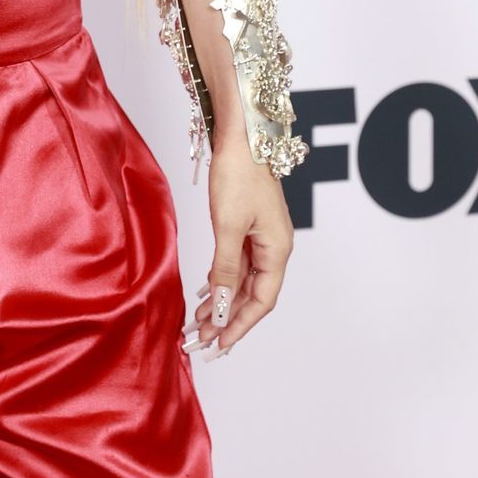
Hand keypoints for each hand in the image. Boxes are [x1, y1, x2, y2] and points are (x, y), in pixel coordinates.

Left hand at [182, 129, 293, 359]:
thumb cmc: (239, 174)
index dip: (240, 325)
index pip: (261, 302)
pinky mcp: (250, 225)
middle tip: (202, 338)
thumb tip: (223, 304)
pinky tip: (206, 289)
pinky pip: (238, 263)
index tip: (219, 344)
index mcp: (278, 250)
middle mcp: (275, 247)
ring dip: (223, 300)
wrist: (241, 134)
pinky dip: (222, 279)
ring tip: (200, 320)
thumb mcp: (228, 226)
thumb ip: (226, 268)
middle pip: (253, 294)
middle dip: (228, 318)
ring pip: (244, 280)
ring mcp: (263, 236)